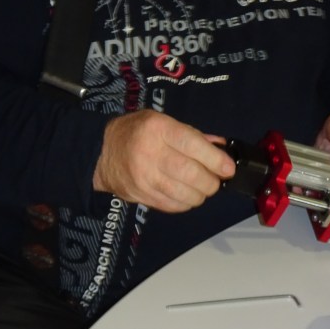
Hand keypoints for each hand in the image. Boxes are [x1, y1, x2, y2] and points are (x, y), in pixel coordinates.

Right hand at [92, 110, 234, 211]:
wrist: (101, 152)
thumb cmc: (138, 133)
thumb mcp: (163, 122)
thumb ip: (193, 135)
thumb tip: (222, 148)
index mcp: (158, 129)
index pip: (193, 146)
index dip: (216, 160)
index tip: (228, 168)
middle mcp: (150, 152)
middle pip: (191, 174)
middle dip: (211, 182)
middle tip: (214, 181)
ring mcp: (144, 177)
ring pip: (184, 194)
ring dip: (200, 195)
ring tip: (201, 188)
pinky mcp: (140, 195)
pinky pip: (172, 206)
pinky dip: (186, 203)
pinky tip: (186, 195)